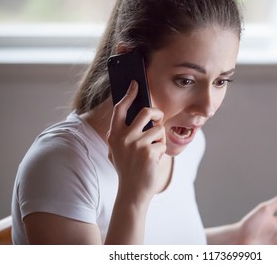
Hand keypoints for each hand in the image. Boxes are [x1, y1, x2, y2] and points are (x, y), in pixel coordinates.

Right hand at [107, 80, 165, 204]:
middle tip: (159, 119)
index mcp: (114, 135)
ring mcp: (136, 144)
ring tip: (152, 150)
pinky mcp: (149, 152)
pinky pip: (162, 143)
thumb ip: (125, 132)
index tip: (136, 84)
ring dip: (160, 138)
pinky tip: (153, 161)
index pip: (120, 108)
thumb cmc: (128, 168)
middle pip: (146, 112)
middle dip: (157, 114)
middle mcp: (123, 137)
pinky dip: (161, 150)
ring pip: (158, 129)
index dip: (128, 94)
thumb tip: (143, 112)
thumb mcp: (119, 150)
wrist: (132, 192)